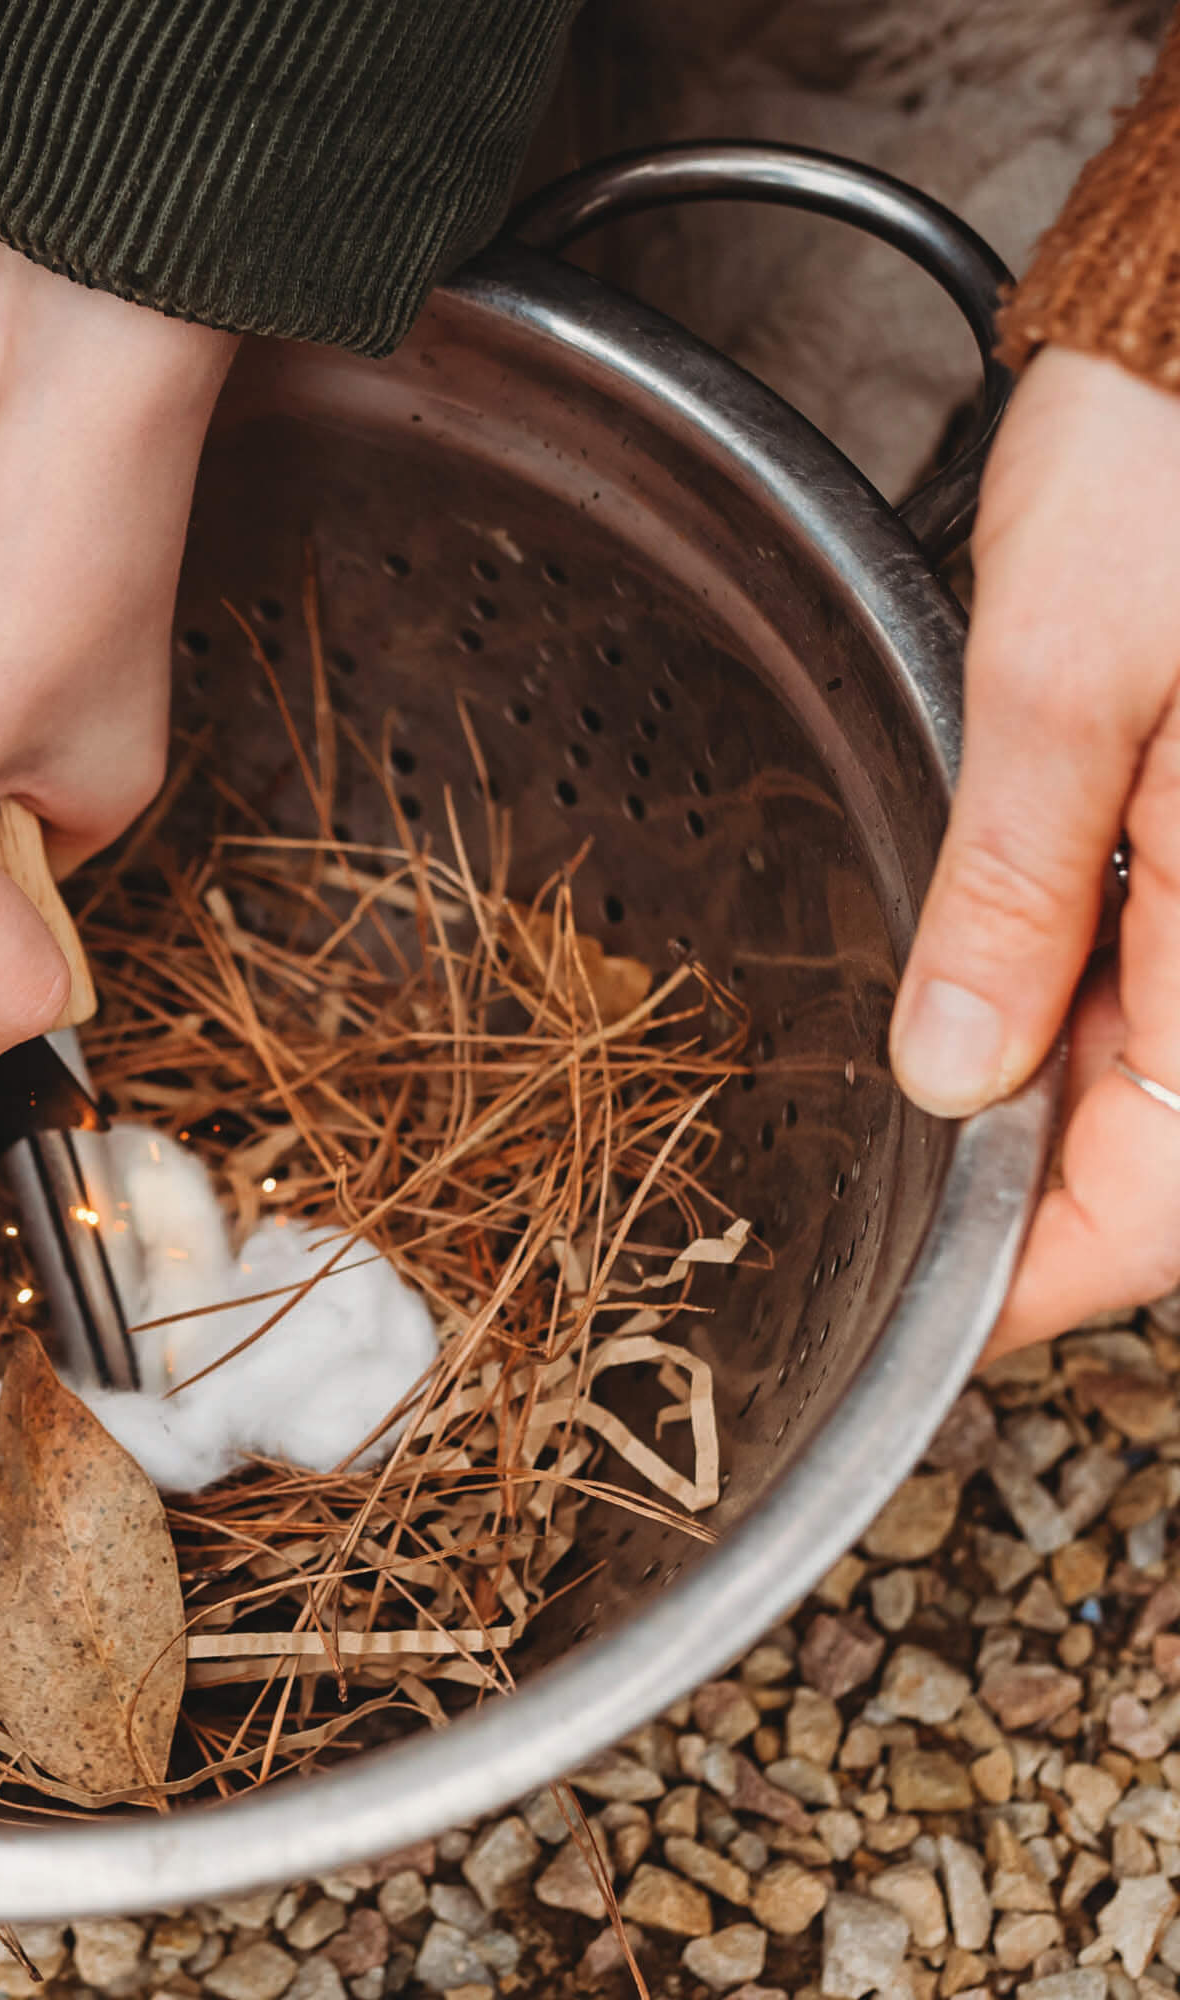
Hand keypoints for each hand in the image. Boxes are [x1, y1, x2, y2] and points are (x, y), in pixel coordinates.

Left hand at [888, 346, 1179, 1353]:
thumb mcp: (1066, 681)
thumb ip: (1007, 897)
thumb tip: (949, 1079)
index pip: (1162, 1199)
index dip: (1037, 1281)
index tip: (917, 1317)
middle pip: (1158, 1142)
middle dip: (1018, 1190)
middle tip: (870, 1202)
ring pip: (1153, 1060)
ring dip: (1033, 1090)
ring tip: (900, 1097)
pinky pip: (1152, 959)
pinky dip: (1060, 989)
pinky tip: (976, 976)